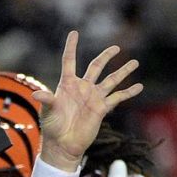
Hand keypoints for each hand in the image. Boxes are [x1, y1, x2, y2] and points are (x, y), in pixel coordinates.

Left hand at [33, 31, 142, 170]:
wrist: (63, 144)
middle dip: (106, 56)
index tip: (74, 32)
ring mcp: (93, 97)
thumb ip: (46, 100)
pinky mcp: (102, 108)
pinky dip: (128, 92)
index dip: (71, 47)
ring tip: (135, 62)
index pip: (69, 61)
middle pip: (96, 67)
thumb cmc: (52, 127)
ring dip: (123, 71)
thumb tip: (38, 93)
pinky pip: (118, 97)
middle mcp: (82, 88)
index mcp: (67, 84)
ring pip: (111, 80)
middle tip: (116, 47)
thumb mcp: (47, 112)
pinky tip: (139, 86)